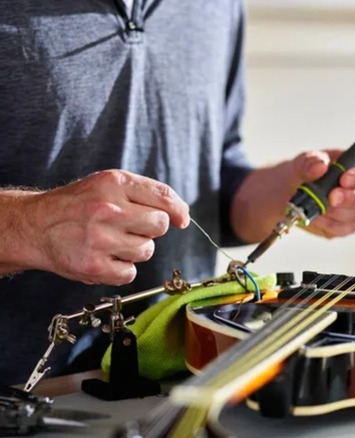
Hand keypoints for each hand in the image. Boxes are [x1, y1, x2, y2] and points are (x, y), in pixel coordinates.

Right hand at [27, 170, 189, 284]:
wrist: (35, 226)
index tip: (180, 220)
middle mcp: (107, 209)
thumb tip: (182, 216)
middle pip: (159, 225)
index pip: (164, 196)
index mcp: (114, 183)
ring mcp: (100, 239)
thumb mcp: (108, 185)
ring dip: (135, 249)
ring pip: (147, 250)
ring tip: (112, 241)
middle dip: (150, 229)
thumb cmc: (80, 205)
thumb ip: (146, 194)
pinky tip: (105, 257)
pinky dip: (121, 269)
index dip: (179, 211)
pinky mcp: (93, 266)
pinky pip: (130, 273)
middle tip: (130, 227)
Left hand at [293, 149, 354, 237]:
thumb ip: (310, 161)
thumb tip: (320, 166)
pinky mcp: (348, 226)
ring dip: (336, 212)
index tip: (343, 179)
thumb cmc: (304, 173)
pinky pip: (345, 229)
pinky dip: (329, 224)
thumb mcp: (303, 162)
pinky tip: (317, 217)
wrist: (291, 193)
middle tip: (332, 198)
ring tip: (317, 206)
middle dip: (354, 198)